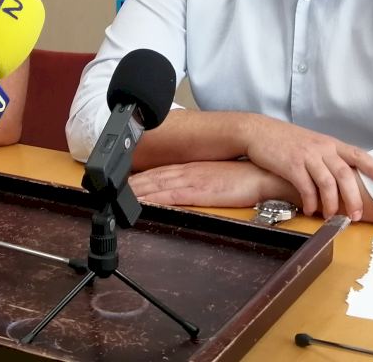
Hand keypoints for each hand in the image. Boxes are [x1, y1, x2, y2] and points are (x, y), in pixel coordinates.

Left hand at [128, 161, 289, 207]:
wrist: (263, 176)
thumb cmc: (246, 180)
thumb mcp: (219, 180)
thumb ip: (204, 184)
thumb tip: (196, 193)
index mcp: (191, 169)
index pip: (159, 173)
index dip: (139, 177)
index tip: (122, 182)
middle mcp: (187, 172)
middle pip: (151, 177)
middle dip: (130, 183)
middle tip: (109, 189)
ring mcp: (191, 180)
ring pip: (155, 185)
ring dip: (135, 190)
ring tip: (116, 195)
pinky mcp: (197, 191)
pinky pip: (169, 196)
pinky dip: (152, 198)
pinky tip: (138, 203)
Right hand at [244, 117, 372, 220]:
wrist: (258, 131)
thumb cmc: (286, 140)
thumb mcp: (312, 143)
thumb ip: (328, 157)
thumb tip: (344, 179)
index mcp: (330, 144)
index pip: (358, 154)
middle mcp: (322, 149)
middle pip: (345, 174)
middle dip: (353, 198)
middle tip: (355, 216)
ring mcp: (307, 156)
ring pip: (327, 183)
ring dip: (331, 204)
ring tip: (331, 217)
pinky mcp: (291, 165)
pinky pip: (306, 187)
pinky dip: (310, 202)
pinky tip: (310, 210)